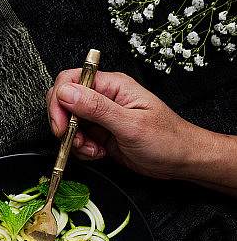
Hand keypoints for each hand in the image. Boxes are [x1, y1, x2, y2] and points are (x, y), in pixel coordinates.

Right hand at [46, 68, 217, 181]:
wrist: (181, 161)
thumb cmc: (167, 140)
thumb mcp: (130, 124)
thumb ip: (97, 108)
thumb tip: (66, 92)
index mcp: (113, 85)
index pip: (71, 80)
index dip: (59, 101)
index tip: (61, 125)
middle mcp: (105, 97)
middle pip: (65, 101)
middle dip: (64, 124)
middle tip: (76, 141)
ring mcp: (102, 116)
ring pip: (70, 123)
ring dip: (75, 141)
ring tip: (95, 150)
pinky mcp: (102, 133)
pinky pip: (79, 138)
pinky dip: (83, 150)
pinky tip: (99, 153)